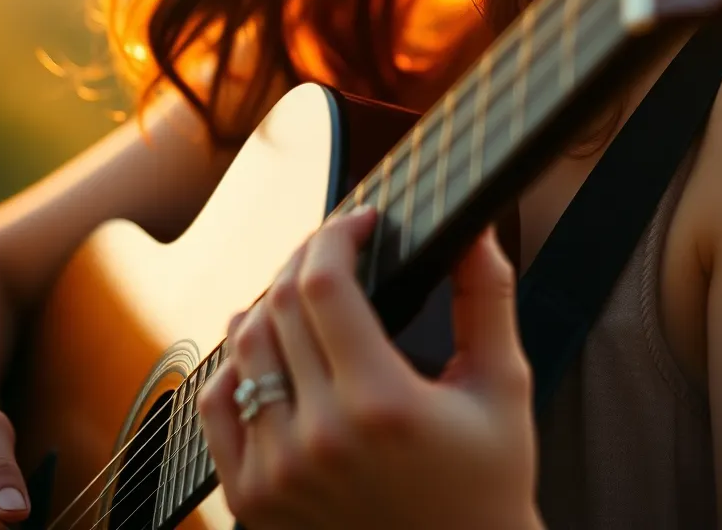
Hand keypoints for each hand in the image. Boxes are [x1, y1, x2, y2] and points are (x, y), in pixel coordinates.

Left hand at [197, 207, 543, 529]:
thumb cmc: (489, 482)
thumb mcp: (504, 386)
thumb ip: (487, 297)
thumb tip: (476, 228)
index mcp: (381, 404)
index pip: (324, 283)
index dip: (337, 234)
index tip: (363, 221)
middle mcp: (319, 438)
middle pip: (280, 304)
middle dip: (308, 257)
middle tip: (338, 247)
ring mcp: (277, 473)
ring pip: (244, 346)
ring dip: (271, 302)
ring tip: (306, 292)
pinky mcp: (252, 500)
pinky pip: (217, 404)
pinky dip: (237, 364)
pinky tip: (271, 348)